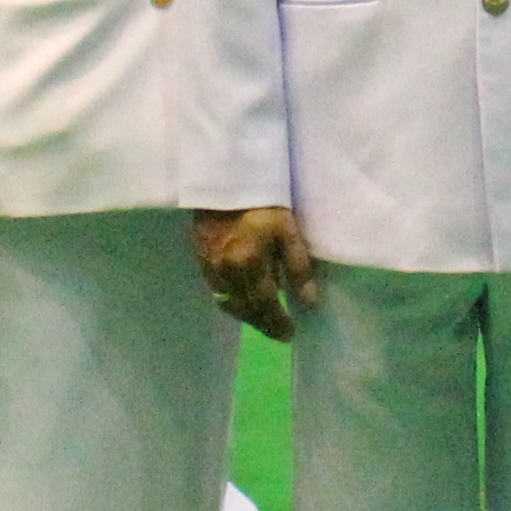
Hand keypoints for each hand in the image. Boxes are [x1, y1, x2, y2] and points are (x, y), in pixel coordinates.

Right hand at [192, 206, 317, 343]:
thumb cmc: (263, 201)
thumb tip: (309, 300)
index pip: (265, 303)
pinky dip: (232, 300)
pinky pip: (217, 290)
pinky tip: (243, 296)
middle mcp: (226, 271)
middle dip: (263, 323)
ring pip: (229, 303)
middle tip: (279, 332)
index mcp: (248, 262)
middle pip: (245, 309)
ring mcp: (210, 266)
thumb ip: (298, 266)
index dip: (277, 322)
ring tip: (264, 317)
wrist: (225, 177)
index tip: (290, 334)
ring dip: (247, 314)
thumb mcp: (287, 229)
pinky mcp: (201, 258)